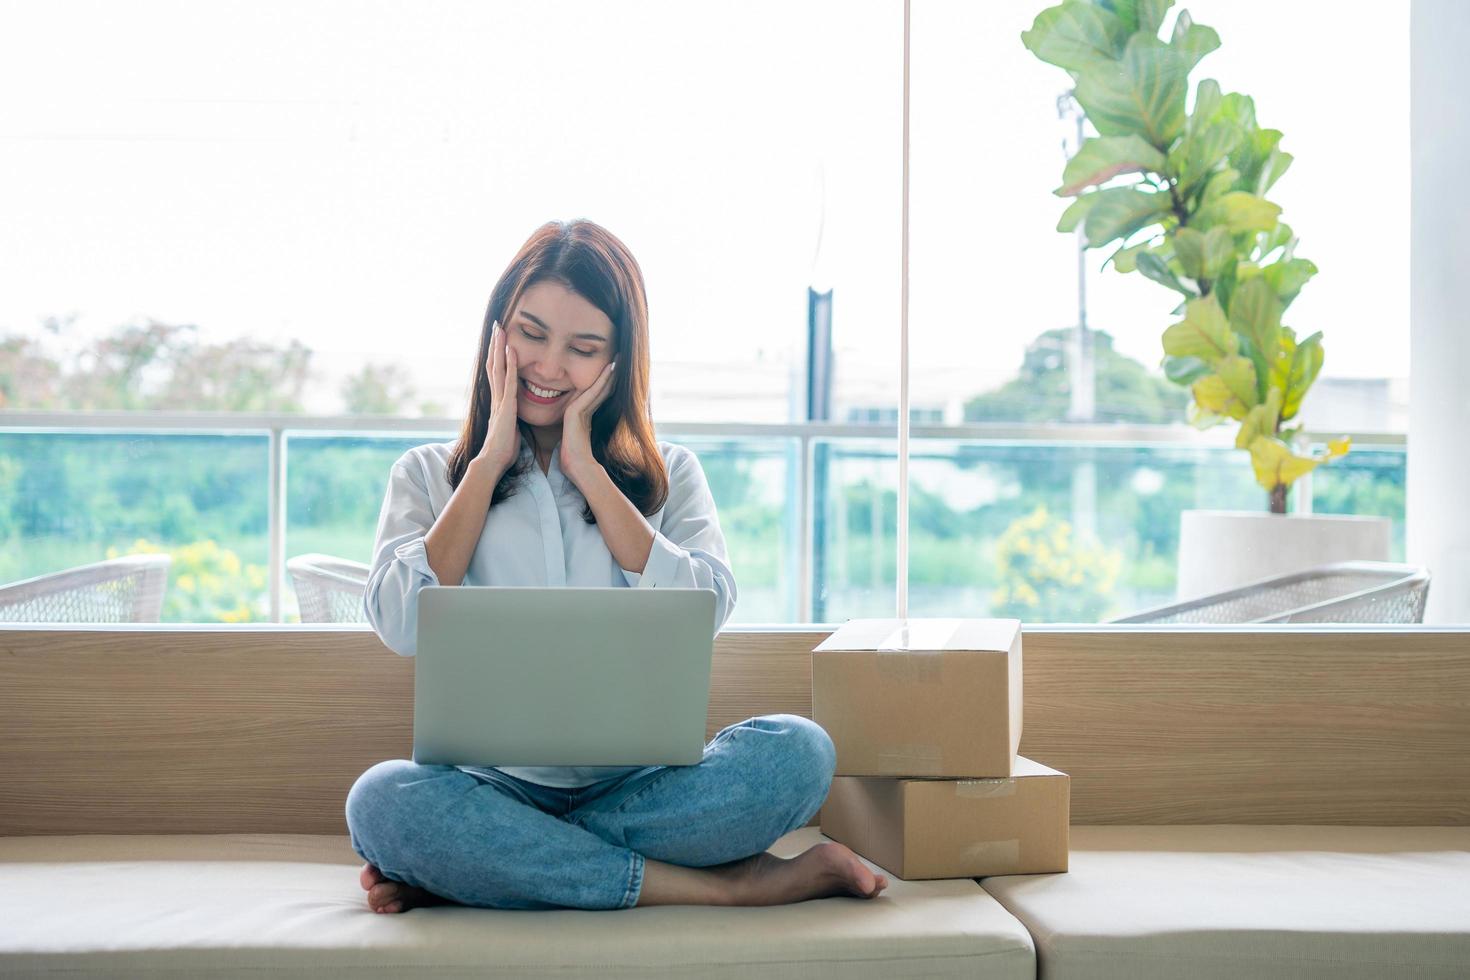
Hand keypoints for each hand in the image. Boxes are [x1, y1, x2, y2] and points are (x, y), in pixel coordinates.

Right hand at [475, 321, 519, 475]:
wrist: (492, 462)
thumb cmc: (502, 451)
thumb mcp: (510, 430)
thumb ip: (511, 419)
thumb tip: (515, 418)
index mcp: (498, 403)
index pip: (496, 374)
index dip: (497, 357)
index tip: (498, 341)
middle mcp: (496, 398)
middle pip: (493, 365)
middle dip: (494, 345)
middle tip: (496, 326)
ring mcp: (500, 401)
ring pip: (497, 368)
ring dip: (499, 348)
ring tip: (500, 329)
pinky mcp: (506, 406)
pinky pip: (508, 381)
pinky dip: (509, 364)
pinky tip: (511, 350)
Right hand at [559, 359, 616, 486]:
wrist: (576, 466)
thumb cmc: (582, 457)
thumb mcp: (590, 440)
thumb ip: (593, 431)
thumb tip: (605, 429)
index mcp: (582, 417)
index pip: (597, 395)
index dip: (607, 382)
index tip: (617, 368)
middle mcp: (578, 410)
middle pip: (596, 388)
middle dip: (608, 373)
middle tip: (618, 357)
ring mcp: (574, 410)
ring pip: (594, 387)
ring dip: (606, 373)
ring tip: (615, 359)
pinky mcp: (573, 412)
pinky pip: (590, 393)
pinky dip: (601, 381)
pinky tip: (610, 371)